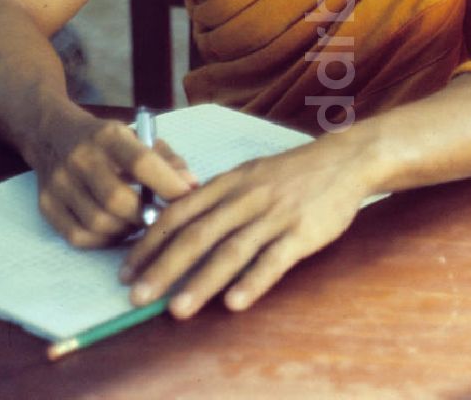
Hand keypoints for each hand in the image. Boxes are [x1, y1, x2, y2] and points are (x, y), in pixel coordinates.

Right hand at [30, 109, 197, 247]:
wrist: (52, 133)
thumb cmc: (105, 140)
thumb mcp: (136, 137)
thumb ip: (166, 159)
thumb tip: (192, 186)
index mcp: (107, 136)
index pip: (142, 162)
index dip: (167, 184)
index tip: (187, 197)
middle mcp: (80, 157)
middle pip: (117, 199)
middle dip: (145, 216)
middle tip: (161, 220)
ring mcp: (59, 182)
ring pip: (98, 222)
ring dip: (126, 231)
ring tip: (139, 224)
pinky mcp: (46, 205)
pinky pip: (78, 236)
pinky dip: (103, 241)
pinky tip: (116, 231)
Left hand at [119, 134, 368, 316]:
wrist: (343, 160)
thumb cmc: (290, 173)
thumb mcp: (249, 174)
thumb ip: (216, 197)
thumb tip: (177, 223)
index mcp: (229, 182)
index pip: (179, 212)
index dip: (150, 241)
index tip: (127, 269)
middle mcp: (246, 197)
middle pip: (198, 234)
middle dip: (164, 267)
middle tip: (137, 296)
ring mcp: (274, 215)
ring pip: (231, 250)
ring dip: (202, 281)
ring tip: (177, 309)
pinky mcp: (302, 232)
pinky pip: (274, 259)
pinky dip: (253, 281)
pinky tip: (235, 302)